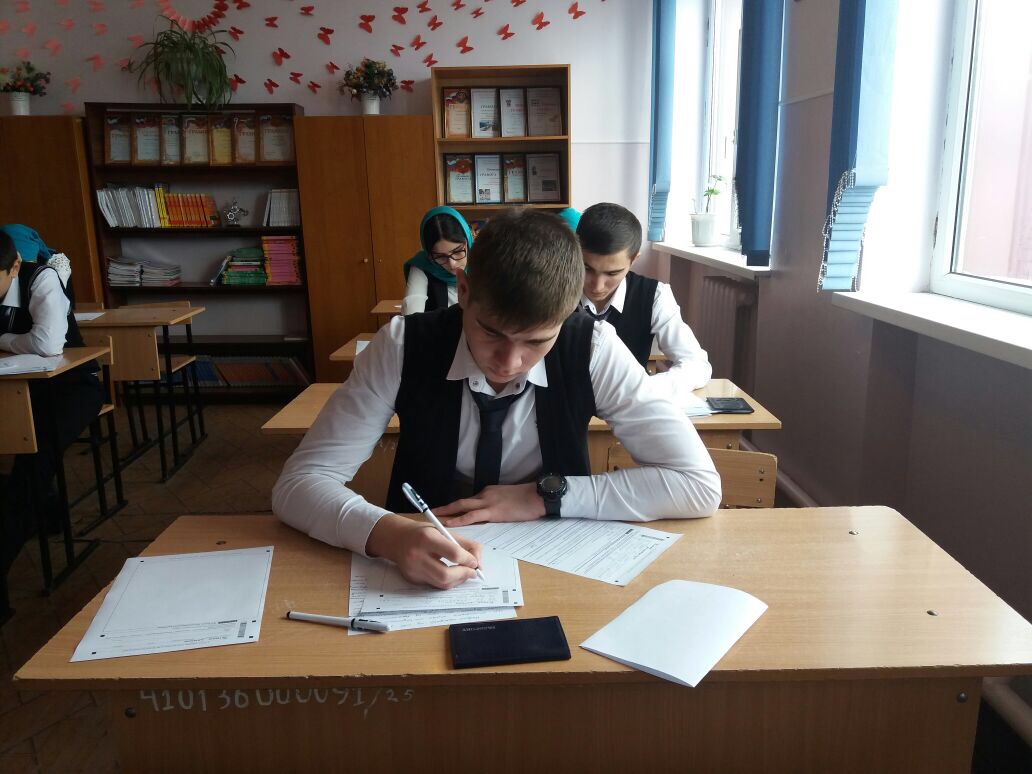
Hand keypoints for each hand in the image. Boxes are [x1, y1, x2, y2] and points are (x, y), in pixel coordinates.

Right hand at [366, 515, 482, 589]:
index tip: (475, 562)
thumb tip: (479, 562)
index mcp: (427, 538)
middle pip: (446, 575)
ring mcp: (413, 569)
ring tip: (464, 573)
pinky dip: (447, 582)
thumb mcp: (443, 530)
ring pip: (441, 584)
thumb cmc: (423, 532)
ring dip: (457, 581)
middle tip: (472, 572)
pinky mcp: (412, 579)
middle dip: (464, 575)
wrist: (396, 538)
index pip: (454, 554)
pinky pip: (434, 585)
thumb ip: (464, 543)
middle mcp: (417, 555)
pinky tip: (450, 574)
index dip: (469, 560)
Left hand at [435, 483, 545, 526]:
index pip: (467, 502)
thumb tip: (488, 516)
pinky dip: (459, 520)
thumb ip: (496, 505)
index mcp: (488, 493)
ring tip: (433, 519)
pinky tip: (449, 524)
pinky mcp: (493, 511)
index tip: (443, 511)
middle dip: (444, 508)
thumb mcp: (507, 499)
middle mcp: (484, 495)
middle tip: (429, 513)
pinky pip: (471, 516)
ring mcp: (488, 502)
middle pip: (459, 502)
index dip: (454, 508)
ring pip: (461, 507)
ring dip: (446, 513)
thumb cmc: (527, 500)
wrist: (538, 496)